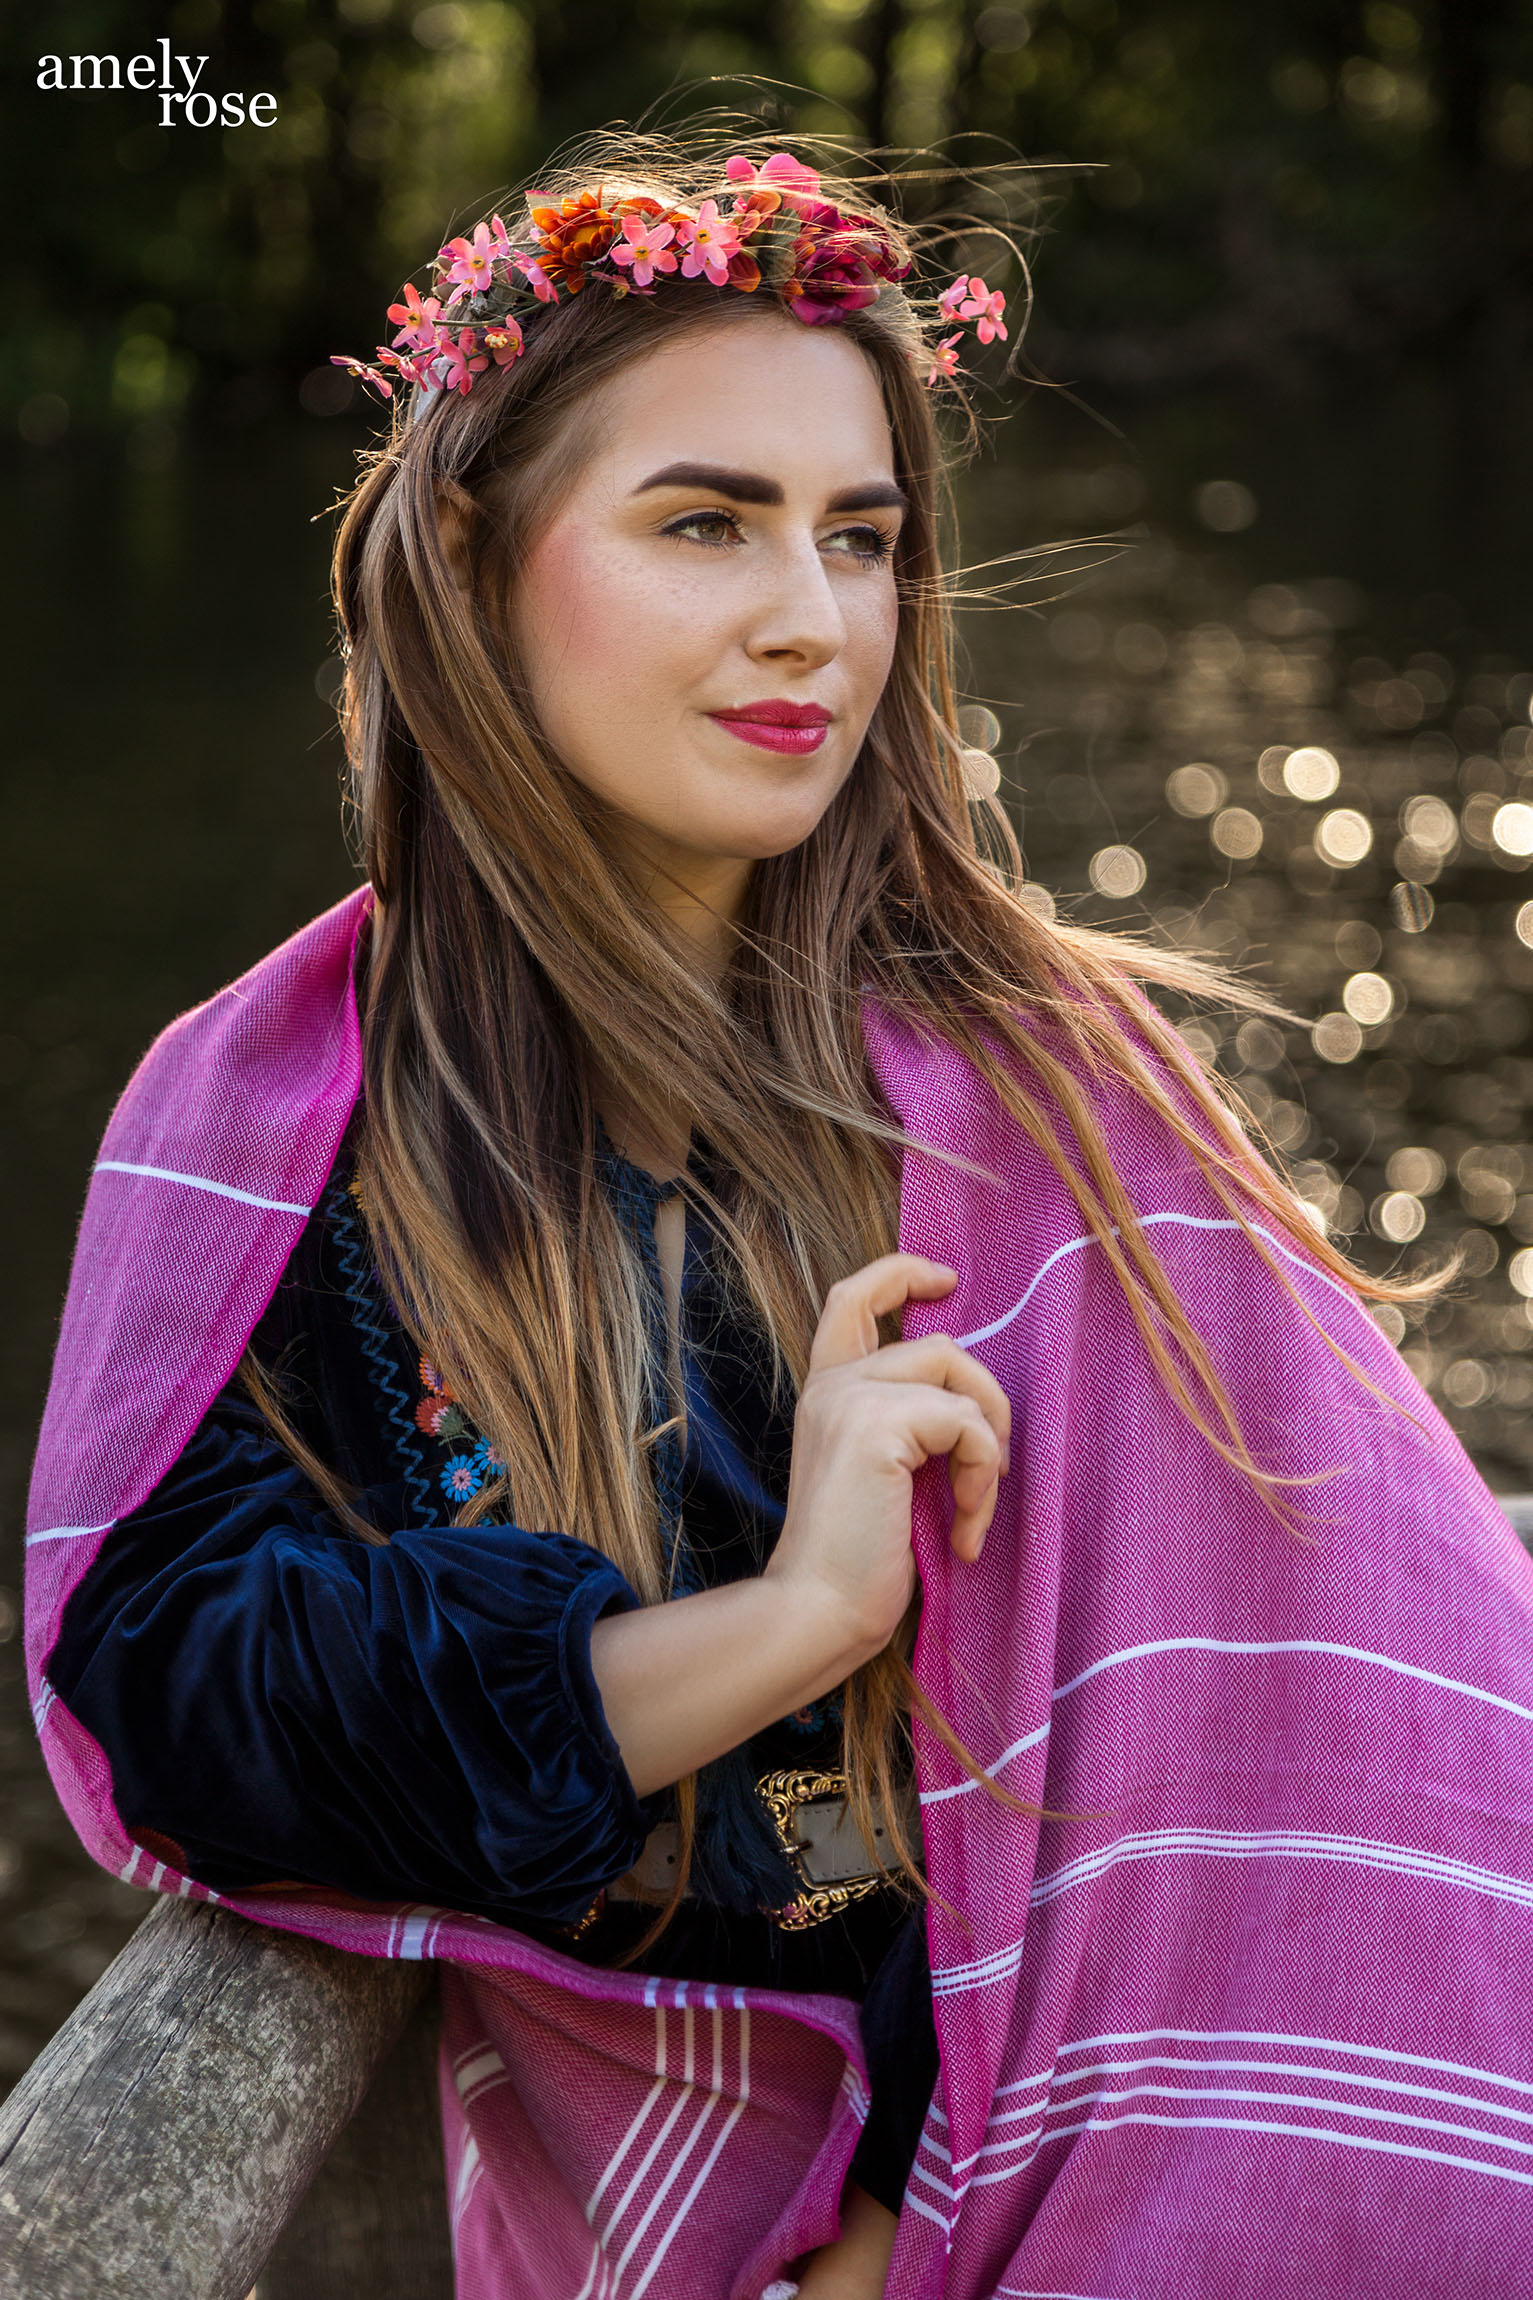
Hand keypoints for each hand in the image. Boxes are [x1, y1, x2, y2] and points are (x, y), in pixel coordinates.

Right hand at [765, 1253, 1009, 1662]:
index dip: (901, 1273)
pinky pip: (967, 1424)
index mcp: (825, 1392)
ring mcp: (851, 1398)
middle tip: (992, 1469)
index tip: (947, 1280)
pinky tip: (964, 1528)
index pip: (852, 1298)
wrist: (819, 1609)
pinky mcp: (877, 1424)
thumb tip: (976, 1405)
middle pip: (937, 1344)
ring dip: (989, 1444)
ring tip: (976, 1506)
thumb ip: (909, 1426)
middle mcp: (832, 1384)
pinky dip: (983, 1476)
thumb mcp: (884, 1476)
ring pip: (959, 1374)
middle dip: (986, 1400)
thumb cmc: (857, 1561)